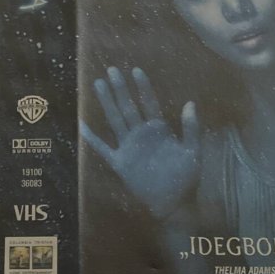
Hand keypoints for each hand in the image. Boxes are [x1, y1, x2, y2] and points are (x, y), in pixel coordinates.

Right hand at [80, 66, 200, 218]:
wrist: (174, 204)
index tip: (136, 70)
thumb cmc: (186, 179)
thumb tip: (190, 103)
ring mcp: (129, 147)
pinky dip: (92, 138)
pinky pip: (103, 148)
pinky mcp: (120, 163)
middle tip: (112, 69)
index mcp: (159, 130)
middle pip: (128, 107)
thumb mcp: (192, 152)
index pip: (149, 103)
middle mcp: (141, 135)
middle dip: (120, 89)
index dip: (143, 87)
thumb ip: (191, 128)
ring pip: (115, 120)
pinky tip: (82, 126)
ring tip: (99, 84)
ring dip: (107, 102)